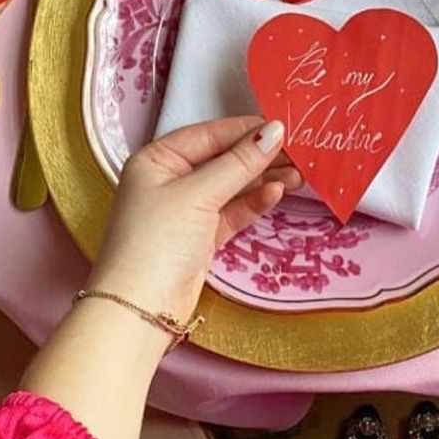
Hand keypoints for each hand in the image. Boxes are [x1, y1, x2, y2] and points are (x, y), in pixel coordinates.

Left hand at [88, 117, 297, 323]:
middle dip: (258, 156)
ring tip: (299, 173)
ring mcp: (186, 209)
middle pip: (222, 159)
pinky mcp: (201, 236)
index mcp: (158, 159)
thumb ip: (239, 163)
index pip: (208, 135)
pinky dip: (254, 202)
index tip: (283, 127)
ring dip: (263, 179)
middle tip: (298, 152)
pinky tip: (276, 193)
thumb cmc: (158, 241)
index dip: (245, 130)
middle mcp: (170, 179)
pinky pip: (232, 211)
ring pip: (231, 185)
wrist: (139, 311)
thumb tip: (274, 130)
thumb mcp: (199, 195)